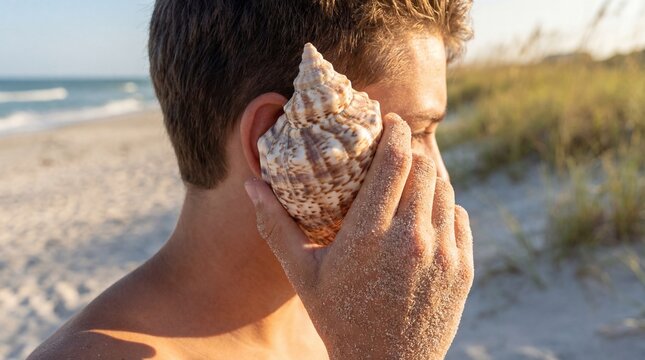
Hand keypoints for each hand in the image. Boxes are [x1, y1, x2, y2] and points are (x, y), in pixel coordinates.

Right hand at [244, 113, 473, 358]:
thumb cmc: (338, 318)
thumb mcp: (302, 274)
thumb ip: (276, 226)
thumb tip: (251, 183)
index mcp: (368, 235)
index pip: (395, 161)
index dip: (396, 131)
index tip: (390, 120)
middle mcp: (411, 239)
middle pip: (424, 168)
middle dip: (412, 150)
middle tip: (397, 149)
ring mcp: (442, 254)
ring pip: (444, 191)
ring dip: (427, 178)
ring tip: (408, 182)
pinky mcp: (462, 269)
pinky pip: (458, 218)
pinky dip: (443, 209)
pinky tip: (423, 218)